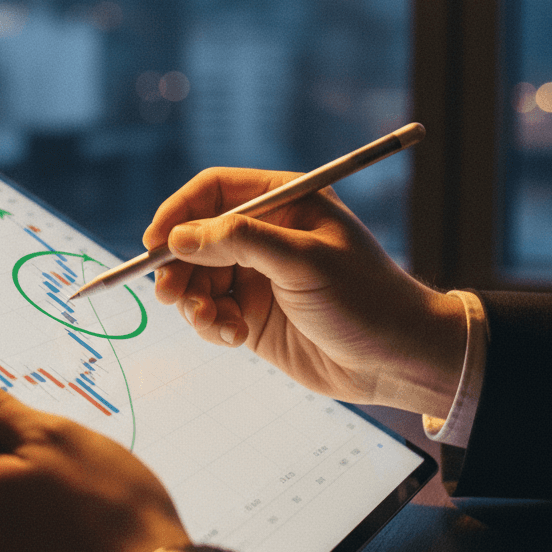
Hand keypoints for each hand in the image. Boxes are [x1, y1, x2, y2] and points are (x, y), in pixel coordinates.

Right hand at [142, 167, 465, 418]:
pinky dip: (211, 325)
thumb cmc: (365, 298)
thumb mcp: (304, 261)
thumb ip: (240, 242)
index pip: (214, 191)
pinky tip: (234, 337)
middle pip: (195, 237)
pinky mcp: (251, 313)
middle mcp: (264, 234)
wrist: (396, 360)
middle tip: (169, 293)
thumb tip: (178, 237)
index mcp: (283, 201)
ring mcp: (256, 274)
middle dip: (178, 266)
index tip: (154, 242)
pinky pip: (209, 311)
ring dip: (194, 302)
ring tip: (215, 323)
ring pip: (196, 278)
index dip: (179, 212)